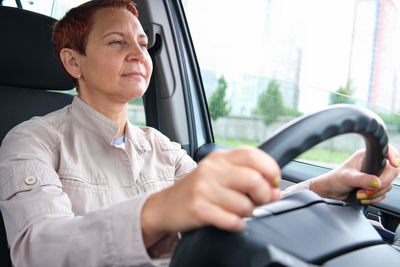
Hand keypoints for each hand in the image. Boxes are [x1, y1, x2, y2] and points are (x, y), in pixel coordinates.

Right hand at [141, 147, 280, 246]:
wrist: (165, 206)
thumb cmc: (197, 190)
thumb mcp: (219, 176)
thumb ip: (247, 178)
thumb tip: (275, 191)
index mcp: (219, 158)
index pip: (253, 155)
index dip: (270, 169)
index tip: (273, 182)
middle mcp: (211, 169)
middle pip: (253, 179)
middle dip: (263, 195)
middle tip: (258, 201)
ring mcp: (203, 189)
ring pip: (245, 205)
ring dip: (248, 213)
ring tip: (237, 212)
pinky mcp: (198, 209)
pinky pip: (231, 220)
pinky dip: (237, 224)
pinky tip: (231, 221)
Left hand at [310, 145, 398, 203]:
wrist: (331, 192)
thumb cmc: (335, 179)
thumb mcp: (348, 178)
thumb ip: (363, 179)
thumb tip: (377, 183)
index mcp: (367, 155)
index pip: (386, 151)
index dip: (394, 155)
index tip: (394, 163)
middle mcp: (373, 164)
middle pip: (391, 172)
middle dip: (380, 185)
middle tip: (366, 190)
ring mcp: (375, 176)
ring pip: (387, 186)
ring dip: (374, 194)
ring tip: (359, 194)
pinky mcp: (375, 187)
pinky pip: (383, 194)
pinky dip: (373, 198)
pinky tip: (362, 197)